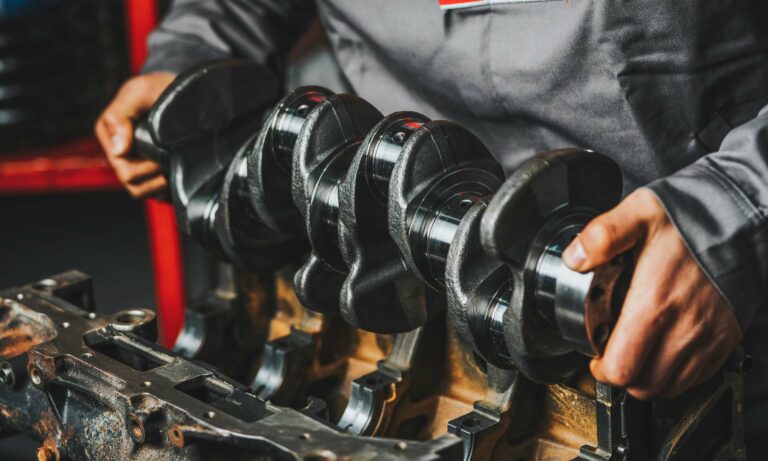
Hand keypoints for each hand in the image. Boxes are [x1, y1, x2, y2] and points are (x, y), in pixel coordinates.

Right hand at [95, 72, 175, 198]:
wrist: (176, 86)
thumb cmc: (155, 86)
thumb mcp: (138, 93)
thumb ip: (121, 117)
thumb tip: (119, 151)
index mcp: (111, 135)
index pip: (123, 169)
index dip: (144, 170)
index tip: (162, 159)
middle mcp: (120, 152)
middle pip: (132, 184)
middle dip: (153, 180)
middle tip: (171, 167)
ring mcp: (135, 161)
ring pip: (142, 191)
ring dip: (158, 187)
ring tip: (173, 173)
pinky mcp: (150, 167)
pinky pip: (155, 191)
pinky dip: (165, 190)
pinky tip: (177, 179)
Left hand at [562, 189, 741, 398]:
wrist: (740, 221)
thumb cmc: (690, 219)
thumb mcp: (638, 214)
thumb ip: (603, 235)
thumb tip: (574, 257)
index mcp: (654, 303)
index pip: (622, 367)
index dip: (602, 369)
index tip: (596, 356)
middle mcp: (683, 328)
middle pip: (644, 385)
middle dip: (622, 375)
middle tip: (613, 354)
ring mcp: (707, 338)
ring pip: (670, 386)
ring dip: (648, 376)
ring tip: (637, 353)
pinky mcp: (725, 339)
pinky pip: (697, 376)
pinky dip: (677, 373)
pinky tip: (664, 350)